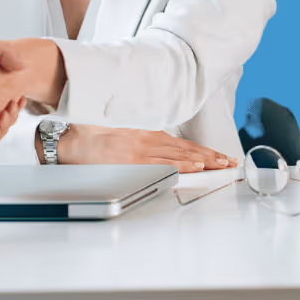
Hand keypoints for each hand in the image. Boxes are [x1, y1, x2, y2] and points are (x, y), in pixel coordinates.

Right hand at [54, 124, 236, 172]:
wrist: (69, 140)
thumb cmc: (91, 137)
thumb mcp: (121, 133)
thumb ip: (140, 139)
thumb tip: (157, 146)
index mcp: (145, 133)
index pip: (181, 143)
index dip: (202, 149)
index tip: (218, 155)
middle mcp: (146, 140)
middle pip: (185, 148)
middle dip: (211, 156)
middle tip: (230, 162)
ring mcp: (140, 150)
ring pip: (179, 155)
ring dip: (203, 160)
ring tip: (222, 165)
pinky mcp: (132, 160)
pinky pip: (162, 164)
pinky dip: (181, 164)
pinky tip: (196, 166)